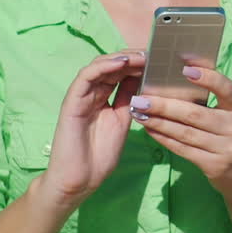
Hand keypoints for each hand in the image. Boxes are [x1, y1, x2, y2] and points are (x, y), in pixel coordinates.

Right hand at [37, 50, 145, 211]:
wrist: (80, 179)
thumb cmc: (101, 156)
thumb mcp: (123, 121)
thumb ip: (131, 100)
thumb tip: (148, 81)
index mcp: (104, 99)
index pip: (122, 74)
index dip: (139, 64)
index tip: (159, 59)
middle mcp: (92, 94)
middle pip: (112, 66)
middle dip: (133, 58)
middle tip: (154, 52)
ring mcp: (81, 96)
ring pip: (100, 66)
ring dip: (121, 58)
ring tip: (141, 55)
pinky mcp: (71, 101)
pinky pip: (86, 77)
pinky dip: (103, 66)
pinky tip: (121, 63)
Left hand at [129, 66, 231, 197]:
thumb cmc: (230, 134)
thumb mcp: (230, 114)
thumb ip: (211, 98)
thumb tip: (179, 74)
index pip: (227, 89)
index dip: (208, 77)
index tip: (185, 68)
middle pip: (195, 114)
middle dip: (165, 105)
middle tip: (141, 98)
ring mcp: (226, 148)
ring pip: (185, 133)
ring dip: (158, 122)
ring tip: (138, 112)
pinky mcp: (213, 166)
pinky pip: (183, 149)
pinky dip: (163, 138)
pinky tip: (149, 129)